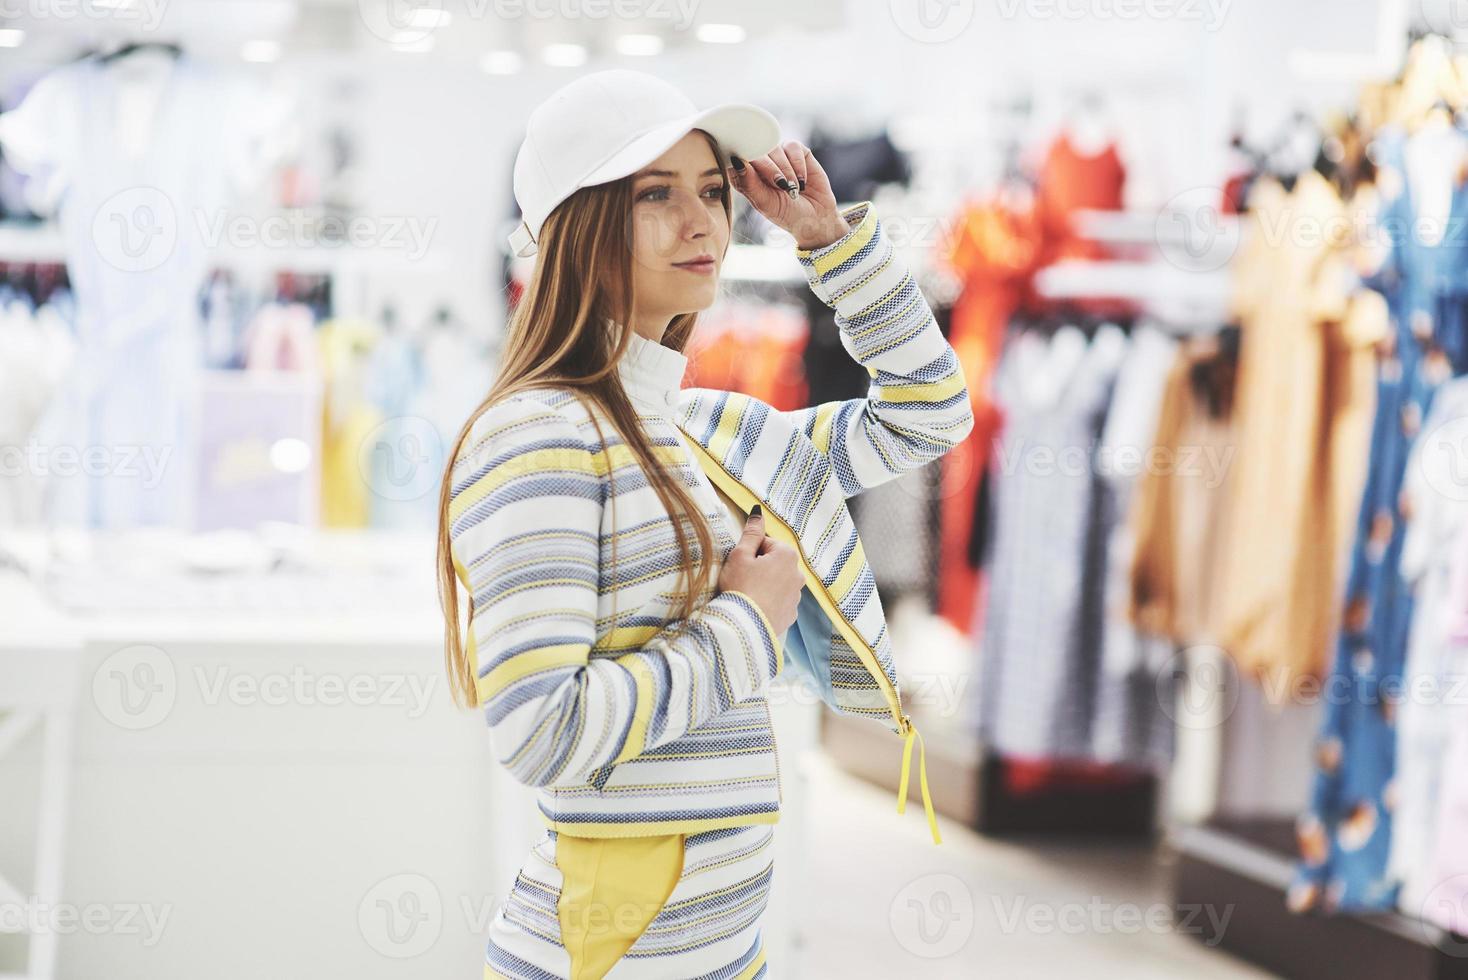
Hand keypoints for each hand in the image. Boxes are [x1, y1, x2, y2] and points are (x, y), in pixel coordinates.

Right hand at [717, 507, 803, 636]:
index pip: (766, 543)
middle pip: (774, 562)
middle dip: (759, 567)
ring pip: (777, 582)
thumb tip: (758, 513)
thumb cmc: (740, 587)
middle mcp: (797, 574)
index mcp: (787, 555)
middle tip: (742, 579)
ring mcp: (796, 596)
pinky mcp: (791, 614)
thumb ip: (751, 532)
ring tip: (748, 594)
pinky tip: (755, 606)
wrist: (744, 626)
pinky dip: (769, 601)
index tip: (741, 564)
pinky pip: (779, 600)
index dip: (750, 552)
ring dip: (765, 584)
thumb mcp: (740, 555)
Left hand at [727, 139, 851, 250]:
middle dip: (770, 169)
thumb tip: (737, 161)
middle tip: (782, 185)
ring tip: (793, 189)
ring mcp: (777, 155)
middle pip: (756, 150)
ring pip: (775, 147)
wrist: (816, 217)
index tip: (752, 171)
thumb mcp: (765, 203)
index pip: (735, 157)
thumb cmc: (786, 213)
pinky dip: (798, 165)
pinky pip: (793, 147)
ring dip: (786, 170)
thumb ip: (749, 183)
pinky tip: (802, 182)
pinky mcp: (795, 150)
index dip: (743, 160)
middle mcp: (759, 162)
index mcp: (744, 175)